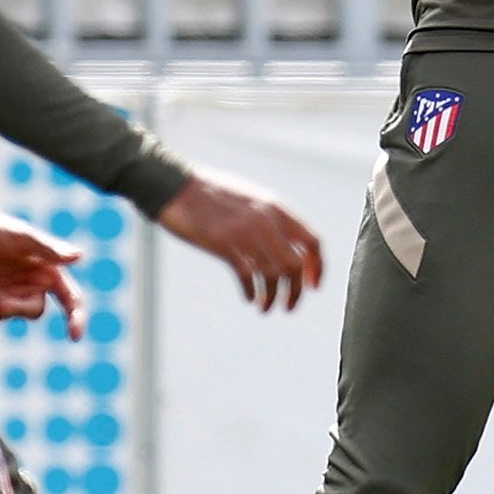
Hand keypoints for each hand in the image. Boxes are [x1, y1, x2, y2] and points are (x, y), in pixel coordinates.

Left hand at [0, 209, 85, 340]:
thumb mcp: (22, 238)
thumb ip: (50, 250)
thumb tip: (80, 256)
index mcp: (49, 270)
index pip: (70, 298)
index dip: (76, 317)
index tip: (74, 336)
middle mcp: (34, 285)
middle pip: (35, 311)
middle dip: (17, 308)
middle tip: (1, 304)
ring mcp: (12, 295)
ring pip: (10, 314)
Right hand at [156, 168, 322, 312]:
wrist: (176, 186)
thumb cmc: (212, 193)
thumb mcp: (251, 198)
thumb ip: (270, 217)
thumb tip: (286, 242)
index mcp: (276, 207)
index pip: (312, 241)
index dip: (317, 267)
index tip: (313, 285)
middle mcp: (266, 220)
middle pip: (295, 265)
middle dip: (296, 291)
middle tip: (289, 305)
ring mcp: (245, 232)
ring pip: (273, 275)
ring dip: (273, 297)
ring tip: (266, 307)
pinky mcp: (224, 244)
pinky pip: (247, 276)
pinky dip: (252, 292)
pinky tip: (250, 298)